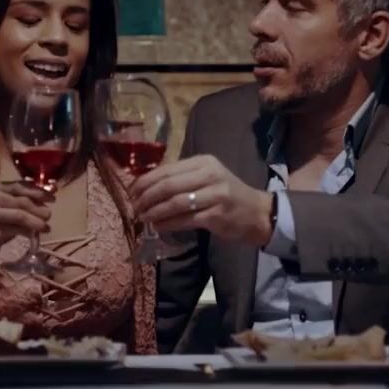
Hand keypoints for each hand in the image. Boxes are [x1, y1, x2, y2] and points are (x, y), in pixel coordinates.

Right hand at [0, 182, 53, 260]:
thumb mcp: (10, 209)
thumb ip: (26, 200)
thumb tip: (51, 191)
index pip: (22, 186)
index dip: (40, 191)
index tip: (53, 197)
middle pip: (23, 200)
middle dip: (40, 208)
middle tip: (49, 215)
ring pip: (20, 215)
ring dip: (36, 221)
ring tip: (46, 227)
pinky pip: (16, 229)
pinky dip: (29, 233)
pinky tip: (36, 236)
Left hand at [128, 155, 273, 246]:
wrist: (257, 213)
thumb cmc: (226, 194)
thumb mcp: (206, 177)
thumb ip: (181, 177)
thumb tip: (146, 185)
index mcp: (204, 162)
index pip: (167, 169)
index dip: (145, 180)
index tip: (131, 191)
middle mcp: (210, 175)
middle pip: (169, 185)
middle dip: (146, 197)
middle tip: (134, 207)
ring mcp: (215, 195)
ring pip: (175, 203)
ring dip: (155, 211)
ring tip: (143, 217)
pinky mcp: (216, 215)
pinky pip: (185, 219)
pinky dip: (168, 223)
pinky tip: (157, 226)